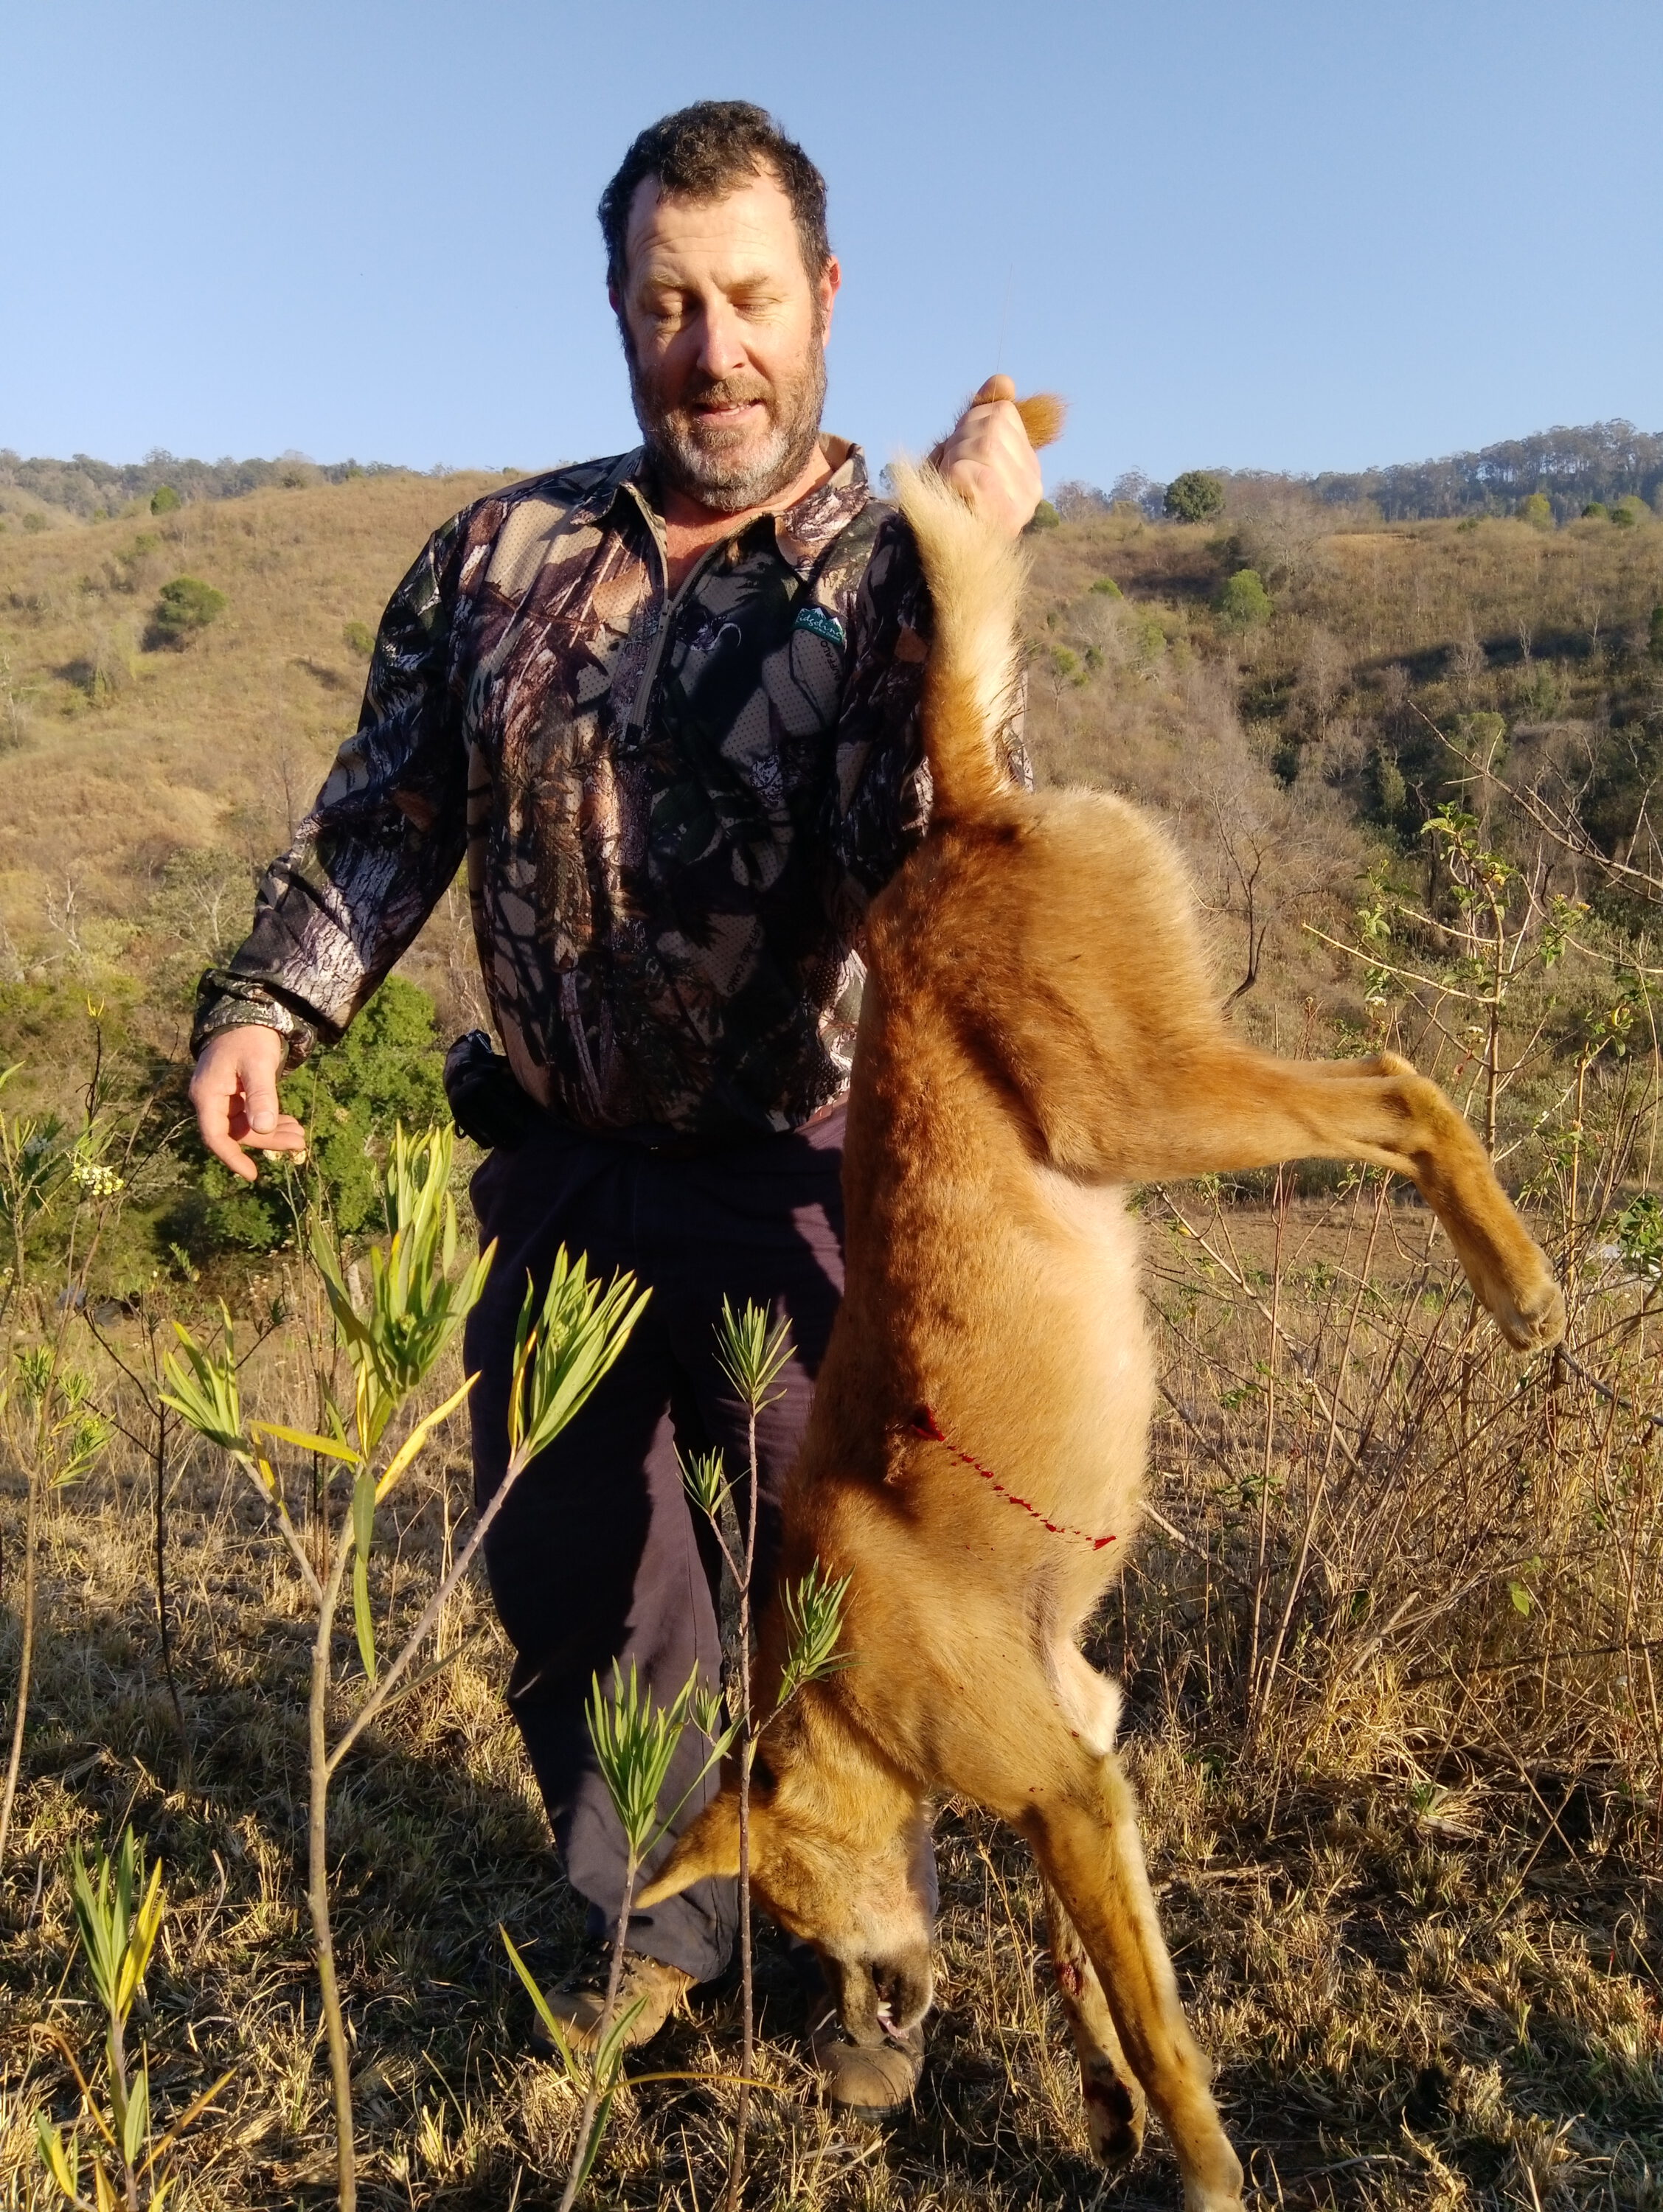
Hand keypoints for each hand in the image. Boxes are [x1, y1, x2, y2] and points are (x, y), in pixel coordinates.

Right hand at [189, 1026, 308, 1182]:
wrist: (248, 1011)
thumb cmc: (250, 1036)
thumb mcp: (258, 1064)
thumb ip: (261, 1096)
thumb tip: (264, 1130)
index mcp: (208, 1095)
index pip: (215, 1136)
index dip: (232, 1158)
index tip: (253, 1175)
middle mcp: (210, 1099)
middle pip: (236, 1133)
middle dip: (267, 1142)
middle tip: (300, 1143)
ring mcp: (222, 1096)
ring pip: (246, 1126)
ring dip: (272, 1132)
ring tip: (301, 1135)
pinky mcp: (234, 1093)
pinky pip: (250, 1115)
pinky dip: (270, 1120)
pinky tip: (291, 1123)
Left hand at [932, 374, 1043, 539]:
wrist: (927, 547)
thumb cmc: (942, 498)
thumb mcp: (961, 446)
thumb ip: (984, 413)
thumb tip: (1003, 380)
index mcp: (1027, 468)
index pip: (1002, 412)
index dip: (970, 426)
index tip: (960, 456)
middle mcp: (1032, 487)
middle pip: (994, 425)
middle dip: (961, 441)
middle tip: (951, 473)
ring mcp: (1021, 504)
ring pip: (985, 445)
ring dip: (954, 458)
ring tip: (951, 486)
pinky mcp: (1004, 518)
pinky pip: (976, 472)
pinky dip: (955, 477)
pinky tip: (955, 497)